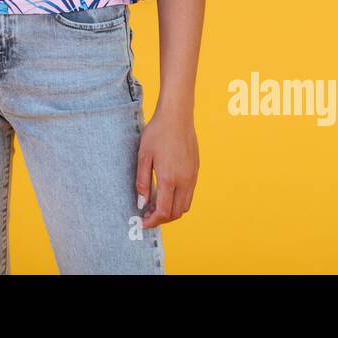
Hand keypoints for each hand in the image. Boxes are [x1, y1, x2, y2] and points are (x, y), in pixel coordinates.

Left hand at [136, 108, 197, 228]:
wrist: (177, 116)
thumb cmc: (157, 133)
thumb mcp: (143, 156)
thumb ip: (142, 181)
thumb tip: (141, 202)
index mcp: (169, 178)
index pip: (163, 211)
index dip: (153, 221)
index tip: (143, 222)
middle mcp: (184, 181)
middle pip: (176, 213)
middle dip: (162, 218)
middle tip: (147, 214)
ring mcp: (192, 176)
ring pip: (185, 205)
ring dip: (171, 210)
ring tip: (156, 204)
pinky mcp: (195, 170)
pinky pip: (189, 194)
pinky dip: (178, 200)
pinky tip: (166, 191)